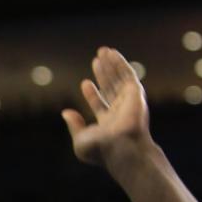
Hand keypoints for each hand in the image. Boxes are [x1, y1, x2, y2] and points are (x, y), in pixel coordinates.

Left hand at [62, 48, 151, 170]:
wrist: (121, 148)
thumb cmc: (101, 150)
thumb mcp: (80, 141)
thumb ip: (74, 126)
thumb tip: (66, 113)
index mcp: (108, 124)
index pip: (100, 105)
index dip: (92, 95)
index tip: (85, 83)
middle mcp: (120, 112)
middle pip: (110, 89)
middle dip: (103, 74)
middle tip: (96, 60)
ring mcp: (129, 102)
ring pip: (119, 79)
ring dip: (111, 65)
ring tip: (102, 51)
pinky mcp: (135, 93)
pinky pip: (128, 74)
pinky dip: (120, 63)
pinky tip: (112, 54)